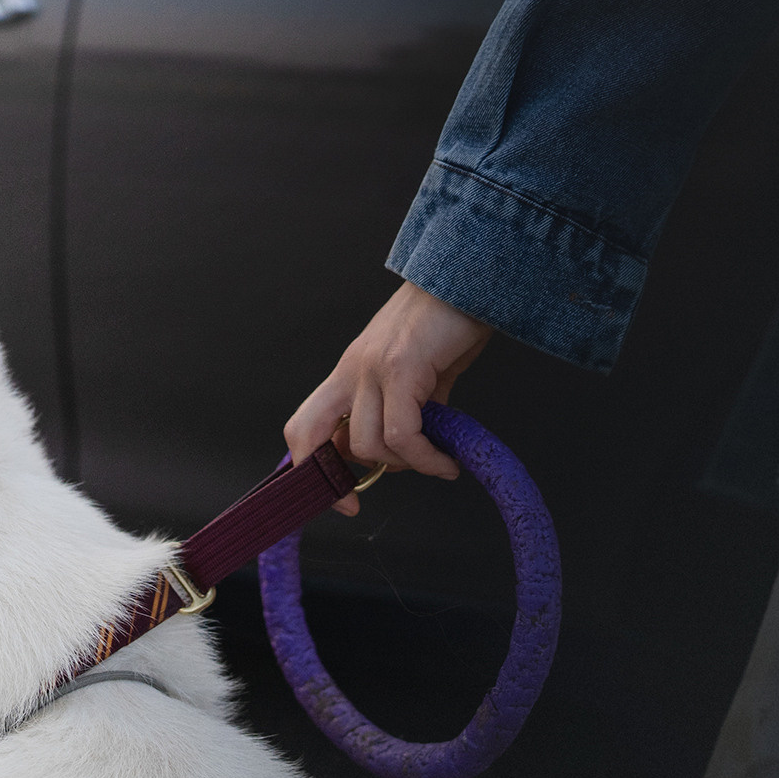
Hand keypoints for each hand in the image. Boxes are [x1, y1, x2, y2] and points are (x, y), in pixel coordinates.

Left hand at [285, 282, 491, 515]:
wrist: (472, 277)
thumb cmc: (450, 323)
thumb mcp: (421, 374)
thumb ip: (411, 410)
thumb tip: (415, 447)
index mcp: (349, 372)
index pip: (306, 425)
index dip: (311, 467)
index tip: (342, 499)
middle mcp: (351, 370)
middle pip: (306, 432)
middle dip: (327, 478)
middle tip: (356, 500)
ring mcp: (372, 368)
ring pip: (368, 444)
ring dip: (405, 466)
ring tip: (436, 463)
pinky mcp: (401, 367)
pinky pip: (403, 434)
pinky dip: (426, 458)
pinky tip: (447, 462)